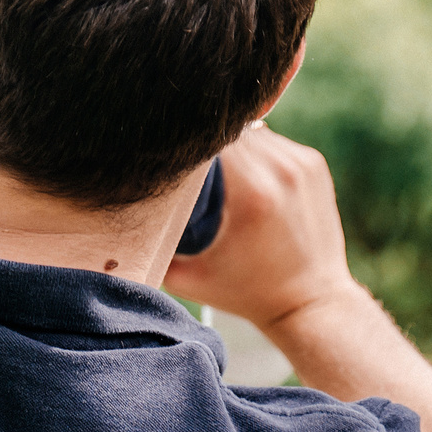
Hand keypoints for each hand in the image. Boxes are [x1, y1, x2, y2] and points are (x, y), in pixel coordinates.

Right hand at [163, 123, 368, 337]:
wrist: (312, 303)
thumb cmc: (247, 293)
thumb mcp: (189, 279)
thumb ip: (153, 248)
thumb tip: (117, 223)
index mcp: (253, 194)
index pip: (208, 139)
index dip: (182, 141)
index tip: (162, 152)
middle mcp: (282, 171)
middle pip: (229, 128)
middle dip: (202, 140)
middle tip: (180, 157)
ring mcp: (302, 164)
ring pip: (251, 129)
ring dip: (228, 141)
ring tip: (208, 164)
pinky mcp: (314, 164)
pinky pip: (272, 140)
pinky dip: (253, 149)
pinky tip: (240, 172)